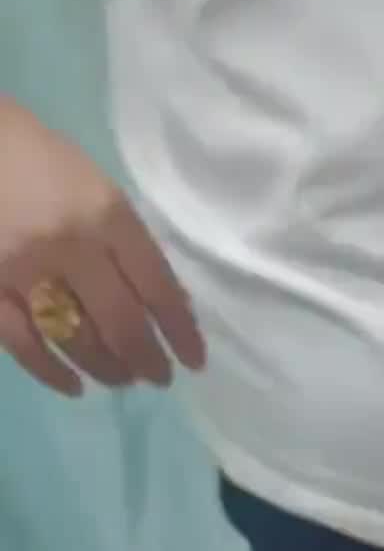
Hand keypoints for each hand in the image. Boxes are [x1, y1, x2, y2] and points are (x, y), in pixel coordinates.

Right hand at [0, 96, 205, 395]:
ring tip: (122, 379)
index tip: (193, 360)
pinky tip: (74, 386)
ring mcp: (24, 271)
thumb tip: (169, 306)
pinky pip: (25, 346)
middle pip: (122, 324)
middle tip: (158, 377)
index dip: (180, 332)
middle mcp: (68, 245)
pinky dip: (53, 373)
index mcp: (104, 214)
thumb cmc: (41, 164)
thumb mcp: (97, 188)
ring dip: (108, 370)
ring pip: (77, 341)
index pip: (157, 287)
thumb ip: (130, 244)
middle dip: (148, 361)